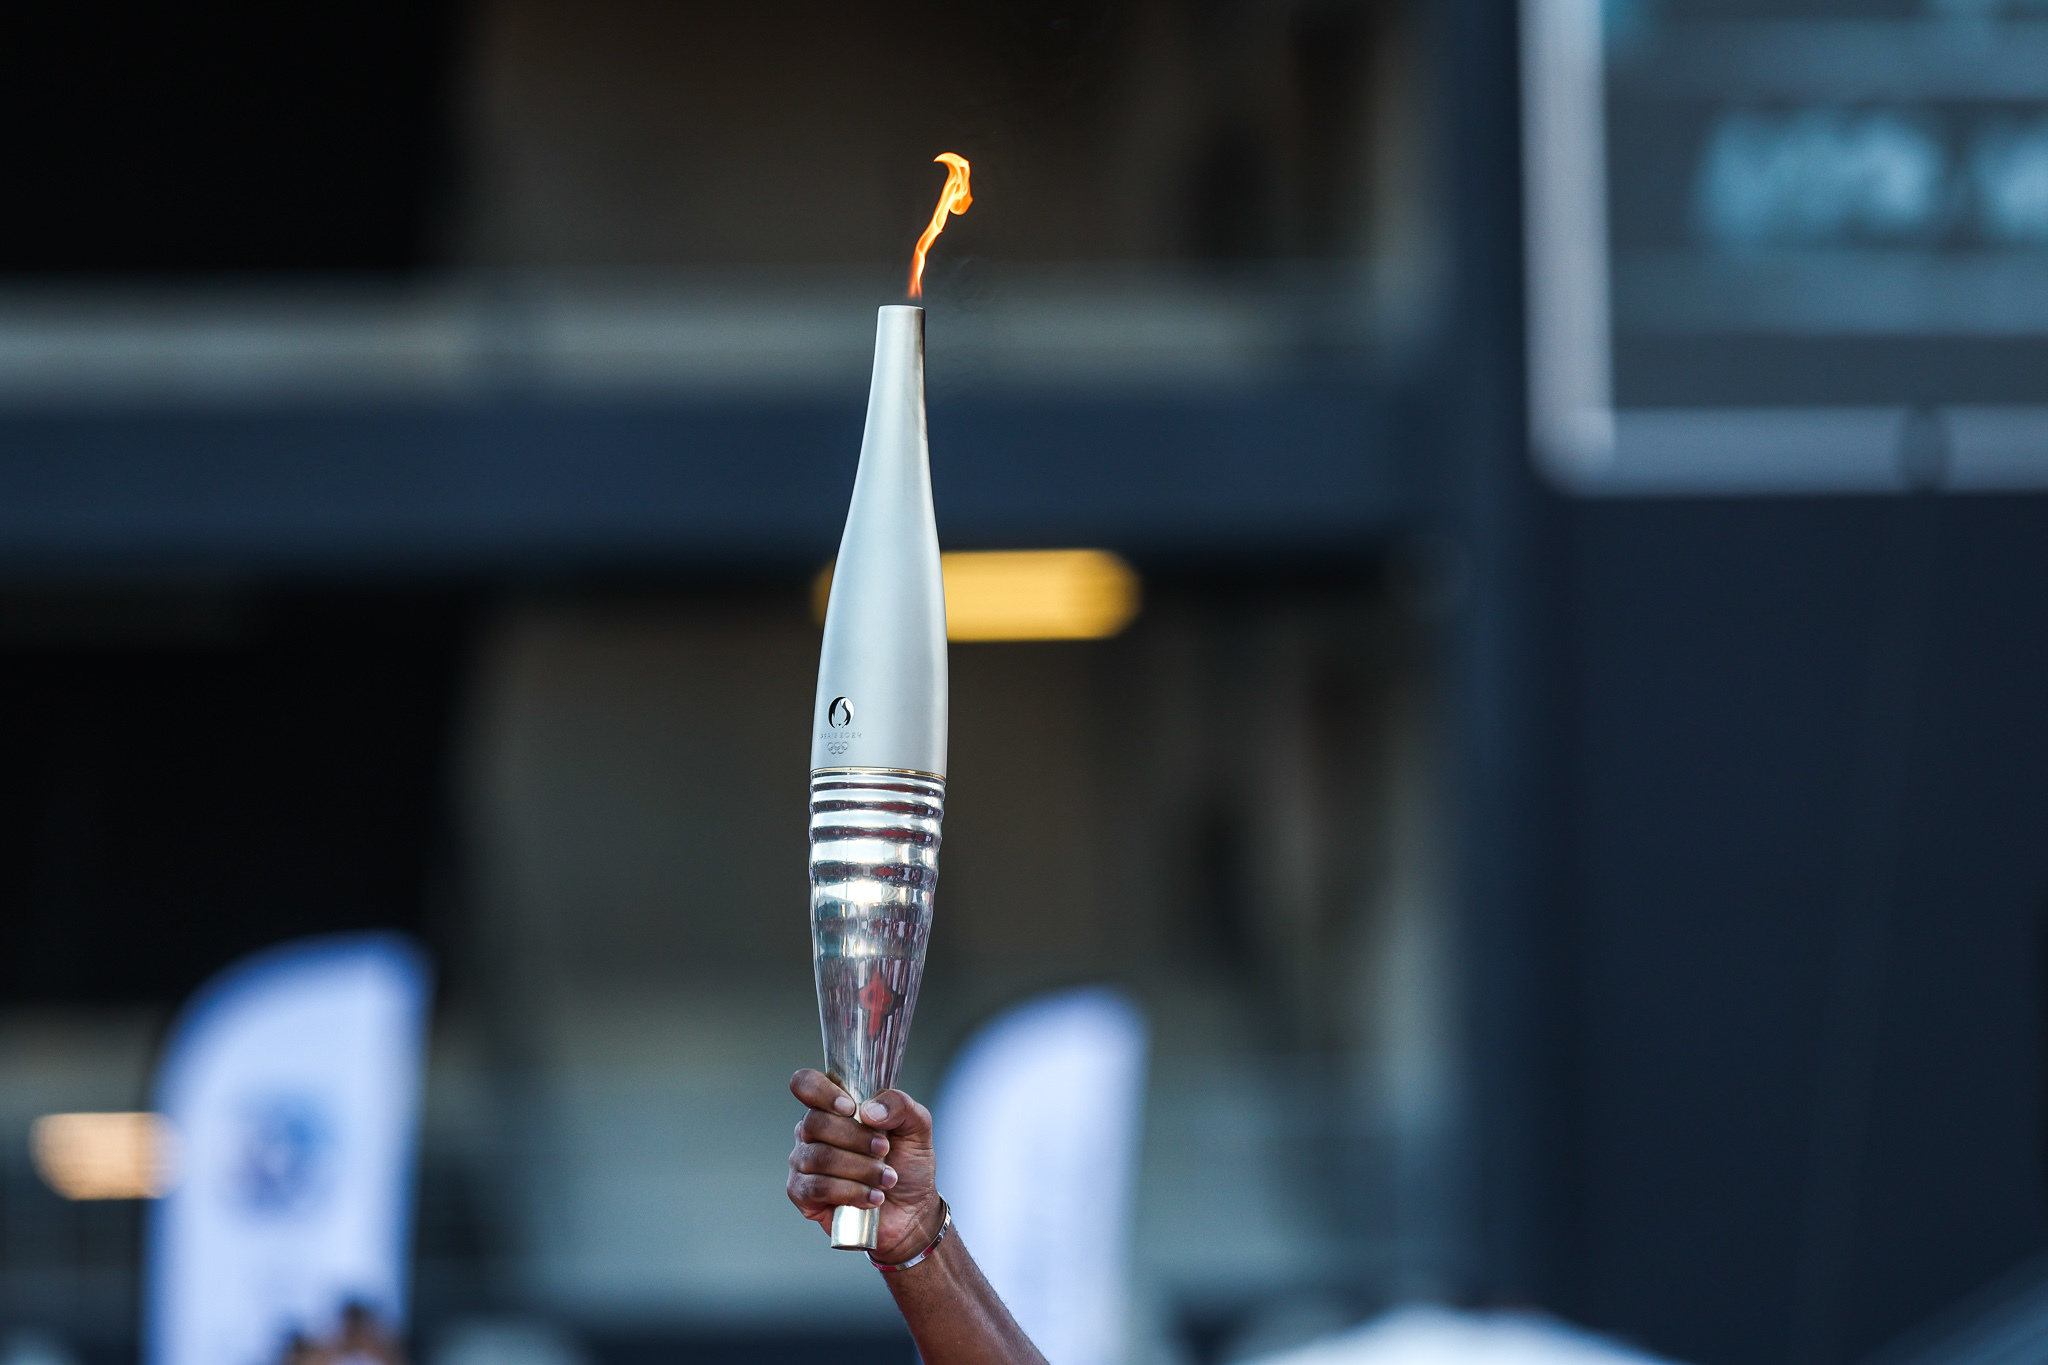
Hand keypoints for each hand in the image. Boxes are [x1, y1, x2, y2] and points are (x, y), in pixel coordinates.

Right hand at [787, 1068, 942, 1262]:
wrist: (912, 1210)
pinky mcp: (803, 1194)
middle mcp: (813, 1132)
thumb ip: (900, 1105)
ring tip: (887, 1179)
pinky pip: (815, 1188)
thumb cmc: (908, 1164)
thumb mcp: (917, 1126)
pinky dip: (849, 1192)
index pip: (806, 1084)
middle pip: (815, 1123)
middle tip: (884, 1151)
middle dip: (856, 1139)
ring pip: (818, 1157)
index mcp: (834, 1106)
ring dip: (860, 1169)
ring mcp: (804, 1163)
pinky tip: (872, 1197)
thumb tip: (869, 1111)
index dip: (821, 1092)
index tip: (850, 1108)